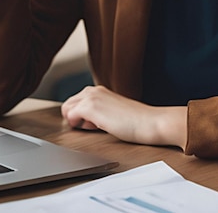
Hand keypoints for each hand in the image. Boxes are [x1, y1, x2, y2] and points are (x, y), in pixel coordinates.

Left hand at [61, 85, 187, 149]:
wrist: (150, 122)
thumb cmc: (137, 121)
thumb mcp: (114, 112)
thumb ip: (100, 111)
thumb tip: (86, 120)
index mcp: (100, 90)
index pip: (76, 102)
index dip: (81, 117)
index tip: (96, 123)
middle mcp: (94, 90)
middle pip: (68, 105)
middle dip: (75, 119)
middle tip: (94, 126)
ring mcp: (92, 97)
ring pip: (67, 109)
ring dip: (76, 121)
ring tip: (96, 127)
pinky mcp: (91, 106)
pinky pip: (70, 116)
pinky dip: (78, 126)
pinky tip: (95, 127)